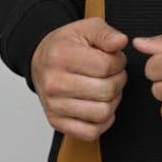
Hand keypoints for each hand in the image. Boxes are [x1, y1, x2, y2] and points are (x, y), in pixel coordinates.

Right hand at [31, 16, 128, 141]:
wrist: (41, 60)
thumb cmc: (66, 45)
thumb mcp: (86, 28)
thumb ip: (106, 33)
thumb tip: (121, 42)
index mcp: (61, 56)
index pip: (106, 66)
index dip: (119, 62)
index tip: (114, 59)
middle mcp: (54, 83)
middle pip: (106, 91)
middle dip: (118, 81)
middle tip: (112, 74)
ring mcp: (53, 105)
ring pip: (102, 113)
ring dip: (112, 101)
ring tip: (105, 88)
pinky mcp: (56, 122)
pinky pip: (90, 132)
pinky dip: (102, 121)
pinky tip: (99, 105)